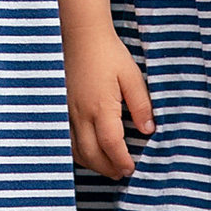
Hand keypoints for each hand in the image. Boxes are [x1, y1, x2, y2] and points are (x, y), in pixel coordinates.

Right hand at [67, 32, 154, 181]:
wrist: (82, 36)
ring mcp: (68, 112)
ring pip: (76, 150)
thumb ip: (141, 105)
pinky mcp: (63, 108)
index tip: (132, 169)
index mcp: (100, 107)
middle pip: (91, 153)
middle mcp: (81, 114)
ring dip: (92, 163)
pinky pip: (68, 139)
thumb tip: (148, 130)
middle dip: (107, 168)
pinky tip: (90, 152)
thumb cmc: (109, 54)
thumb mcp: (131, 76)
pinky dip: (79, 152)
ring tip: (108, 168)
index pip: (111, 144)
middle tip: (121, 174)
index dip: (122, 160)